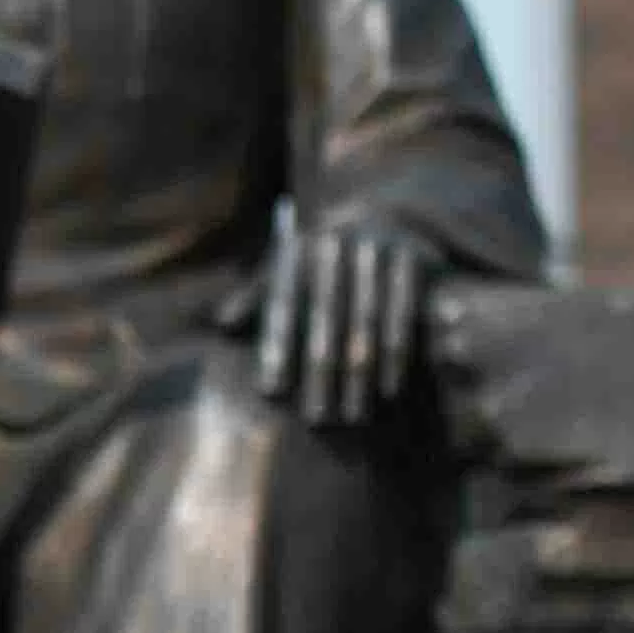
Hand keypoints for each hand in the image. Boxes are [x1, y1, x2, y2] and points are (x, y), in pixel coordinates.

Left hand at [229, 219, 437, 426]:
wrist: (391, 211)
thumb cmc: (325, 257)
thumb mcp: (291, 267)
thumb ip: (257, 296)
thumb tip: (222, 326)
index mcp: (299, 249)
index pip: (283, 305)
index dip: (276, 349)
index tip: (271, 394)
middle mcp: (336, 245)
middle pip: (325, 321)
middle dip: (319, 374)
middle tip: (316, 421)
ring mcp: (376, 249)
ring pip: (365, 322)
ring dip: (359, 374)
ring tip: (353, 418)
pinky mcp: (411, 258)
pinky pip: (403, 314)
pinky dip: (396, 355)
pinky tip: (389, 391)